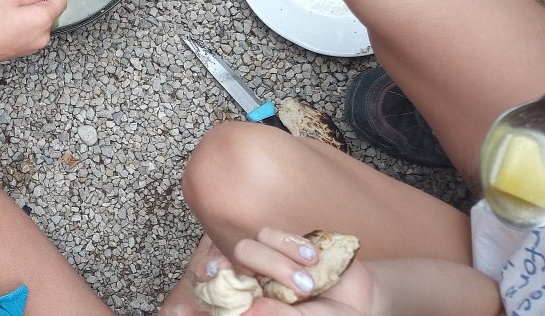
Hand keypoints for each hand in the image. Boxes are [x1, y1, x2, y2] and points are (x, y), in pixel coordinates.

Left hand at [200, 229, 372, 315]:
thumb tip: (250, 308)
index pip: (217, 300)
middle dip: (250, 273)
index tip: (182, 304)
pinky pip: (271, 235)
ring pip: (247, 248)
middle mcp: (251, 283)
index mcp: (251, 304)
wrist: (362, 299)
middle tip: (293, 288)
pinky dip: (291, 245)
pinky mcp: (281, 243)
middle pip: (226, 271)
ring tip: (307, 285)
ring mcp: (265, 261)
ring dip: (277, 264)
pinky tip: (313, 258)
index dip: (198, 303)